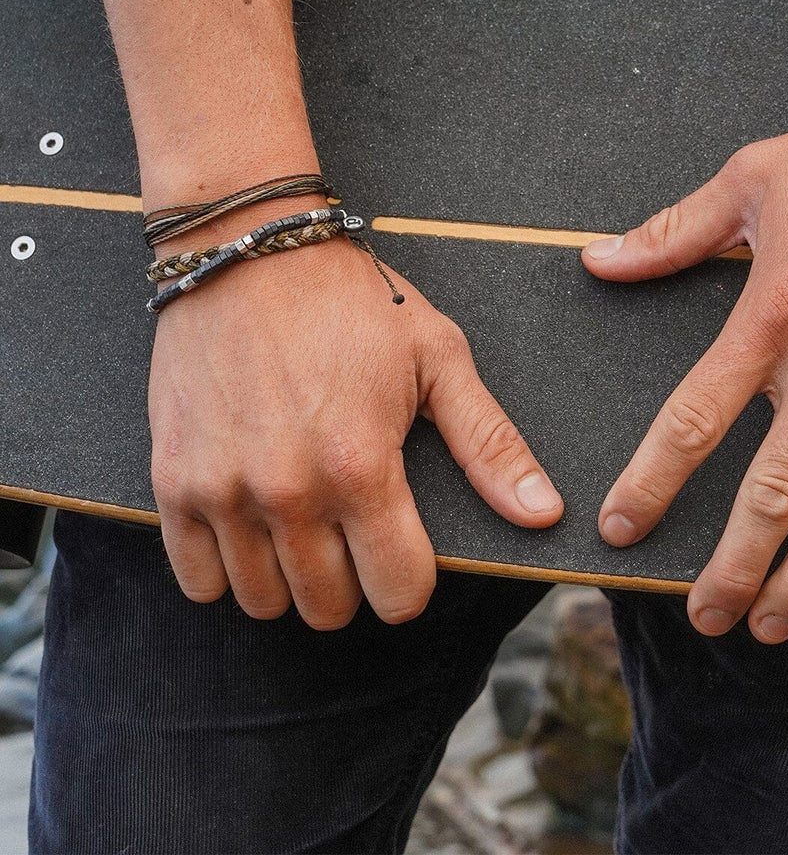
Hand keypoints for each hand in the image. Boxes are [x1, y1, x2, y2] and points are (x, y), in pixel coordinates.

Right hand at [149, 220, 562, 629]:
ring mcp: (224, 490)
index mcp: (362, 466)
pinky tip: (252, 527)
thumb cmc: (353, 301)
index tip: (406, 556)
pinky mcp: (173, 479)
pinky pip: (199, 580)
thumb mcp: (438, 359)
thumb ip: (490, 445)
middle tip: (355, 534)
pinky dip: (227, 570)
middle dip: (354, 584)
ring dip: (291, 580)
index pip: (398, 592)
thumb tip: (543, 514)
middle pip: (330, 607)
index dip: (412, 583)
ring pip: (264, 602)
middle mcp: (290, 491)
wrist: (250, 252)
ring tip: (305, 528)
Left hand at [583, 99, 787, 642]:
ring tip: (772, 628)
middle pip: (771, 488)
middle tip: (704, 616)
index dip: (651, 482)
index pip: (694, 418)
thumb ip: (672, 232)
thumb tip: (596, 260)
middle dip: (733, 566)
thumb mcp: (751, 179)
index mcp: (770, 311)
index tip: (622, 528)